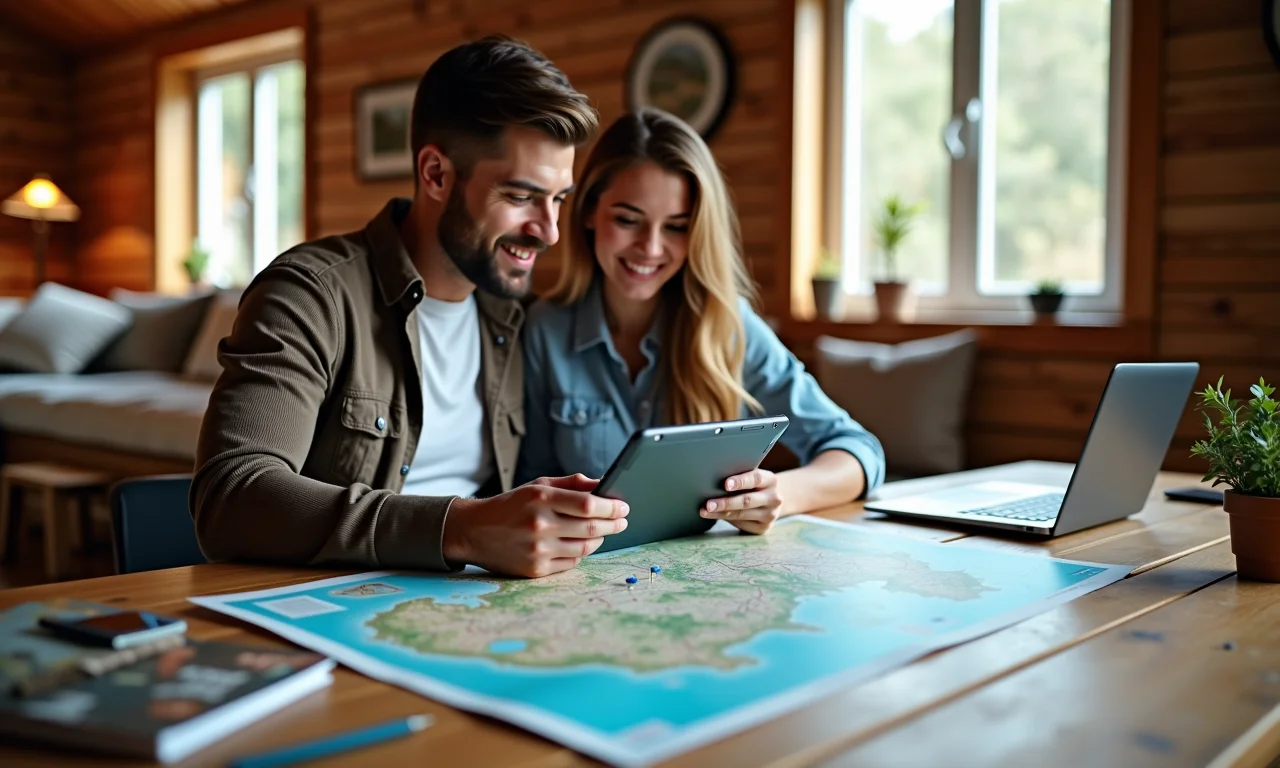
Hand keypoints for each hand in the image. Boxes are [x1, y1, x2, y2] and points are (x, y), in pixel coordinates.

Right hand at [442, 474, 628, 577]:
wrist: (473, 531)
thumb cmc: (510, 505)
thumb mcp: (537, 485)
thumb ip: (571, 484)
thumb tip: (603, 485)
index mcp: (540, 497)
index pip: (588, 504)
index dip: (611, 506)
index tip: (623, 506)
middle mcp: (539, 524)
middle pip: (591, 528)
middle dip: (613, 524)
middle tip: (622, 521)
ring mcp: (538, 549)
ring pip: (585, 548)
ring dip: (600, 539)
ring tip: (603, 531)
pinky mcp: (535, 569)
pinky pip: (571, 563)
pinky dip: (581, 553)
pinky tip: (581, 544)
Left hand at [700, 468, 783, 534]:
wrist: (770, 501)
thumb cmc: (753, 485)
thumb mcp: (752, 478)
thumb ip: (739, 478)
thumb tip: (712, 481)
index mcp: (771, 480)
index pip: (756, 479)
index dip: (740, 481)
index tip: (725, 484)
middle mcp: (774, 498)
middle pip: (747, 500)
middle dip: (725, 502)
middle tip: (708, 504)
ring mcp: (770, 515)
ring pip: (741, 514)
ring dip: (721, 513)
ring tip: (705, 511)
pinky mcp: (763, 528)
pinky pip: (741, 524)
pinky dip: (726, 519)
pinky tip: (714, 516)